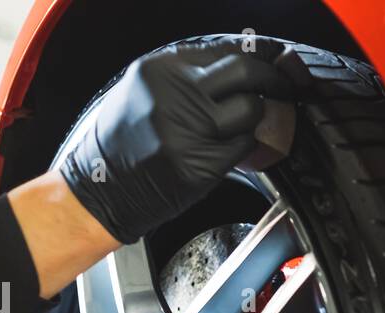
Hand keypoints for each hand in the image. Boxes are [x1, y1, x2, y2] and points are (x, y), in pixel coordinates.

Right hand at [59, 37, 310, 243]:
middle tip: (286, 86)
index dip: (257, 55)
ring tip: (238, 128)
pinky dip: (242, 149)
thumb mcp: (144, 92)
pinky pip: (241, 148)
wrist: (99, 189)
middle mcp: (177, 94)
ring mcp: (190, 130)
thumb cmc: (121, 143)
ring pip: (249, 112)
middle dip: (274, 79)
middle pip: (245, 72)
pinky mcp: (200, 164)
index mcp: (161, 69)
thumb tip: (238, 66)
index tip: (275, 60)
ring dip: (254, 120)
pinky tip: (222, 153)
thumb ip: (186, 76)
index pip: (225, 50)